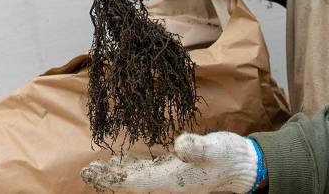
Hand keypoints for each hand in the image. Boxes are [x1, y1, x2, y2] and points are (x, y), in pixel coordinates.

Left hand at [81, 132, 265, 193]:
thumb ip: (197, 147)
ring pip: (136, 178)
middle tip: (86, 172)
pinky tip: (120, 162)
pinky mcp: (173, 170)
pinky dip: (130, 168)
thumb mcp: (214, 147)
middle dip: (108, 179)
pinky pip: (145, 172)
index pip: (135, 183)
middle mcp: (168, 183)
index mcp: (173, 180)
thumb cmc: (228, 156)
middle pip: (131, 183)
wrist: (242, 164)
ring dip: (116, 174)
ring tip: (96, 169)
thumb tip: (180, 145)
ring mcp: (170, 178)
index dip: (113, 179)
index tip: (93, 174)